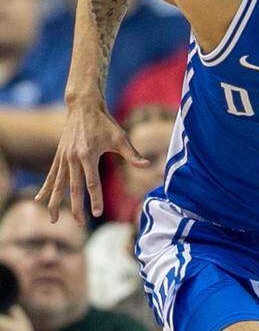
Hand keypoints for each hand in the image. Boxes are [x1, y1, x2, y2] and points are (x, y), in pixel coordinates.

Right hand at [37, 102, 147, 223]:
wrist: (83, 106)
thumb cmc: (105, 123)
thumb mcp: (121, 137)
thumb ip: (132, 154)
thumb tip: (148, 165)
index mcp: (88, 155)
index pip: (92, 182)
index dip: (95, 199)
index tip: (98, 213)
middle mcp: (72, 157)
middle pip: (74, 188)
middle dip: (76, 208)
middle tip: (79, 224)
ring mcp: (63, 157)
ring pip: (59, 184)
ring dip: (55, 202)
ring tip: (53, 219)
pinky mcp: (59, 156)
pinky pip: (51, 175)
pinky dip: (46, 187)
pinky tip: (39, 199)